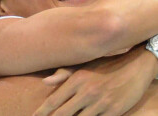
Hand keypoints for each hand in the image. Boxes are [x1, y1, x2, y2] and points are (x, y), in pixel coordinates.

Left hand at [33, 45, 156, 115]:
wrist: (133, 66)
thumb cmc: (104, 65)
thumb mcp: (83, 66)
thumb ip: (63, 73)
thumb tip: (44, 82)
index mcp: (76, 80)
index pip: (53, 101)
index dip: (41, 111)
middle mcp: (86, 92)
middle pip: (62, 114)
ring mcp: (100, 104)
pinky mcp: (114, 112)